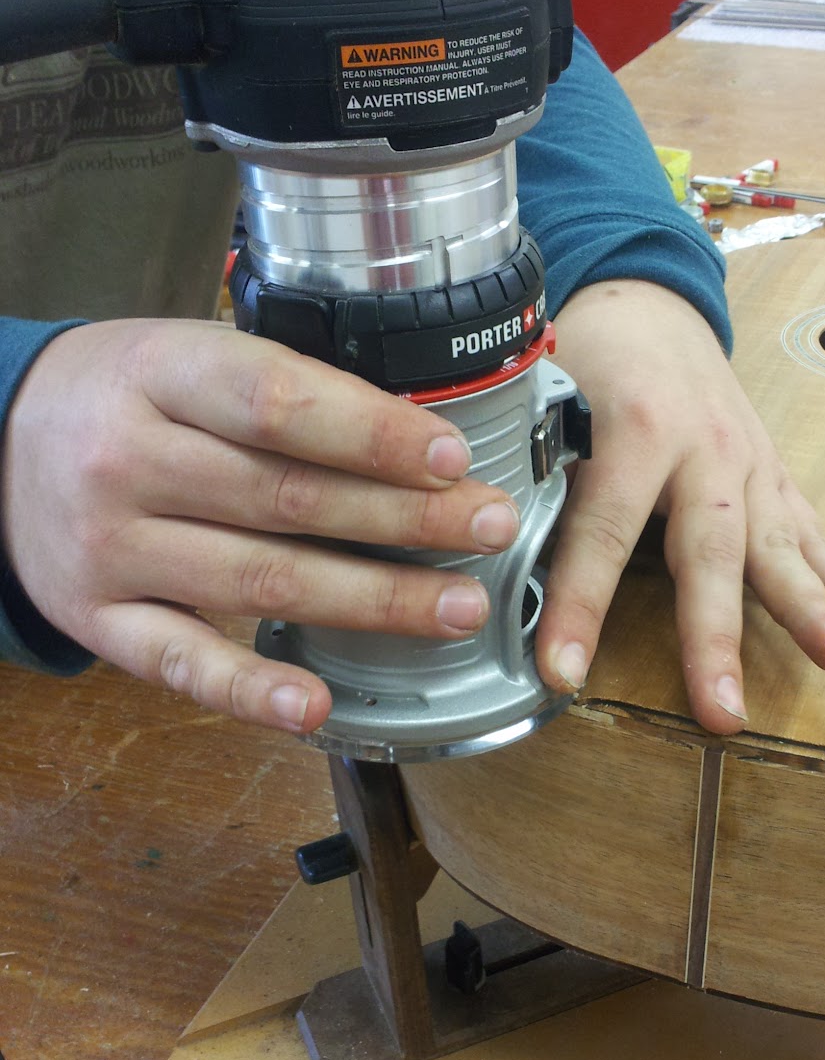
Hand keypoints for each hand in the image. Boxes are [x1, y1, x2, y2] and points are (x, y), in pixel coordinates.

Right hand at [2, 318, 520, 732]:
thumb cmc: (124, 397)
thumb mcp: (187, 355)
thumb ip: (284, 392)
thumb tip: (419, 442)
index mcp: (159, 375)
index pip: (279, 403)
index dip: (373, 433)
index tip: (453, 456)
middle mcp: (128, 461)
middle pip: (287, 499)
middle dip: (406, 520)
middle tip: (490, 528)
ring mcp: (110, 548)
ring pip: (259, 582)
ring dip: (371, 600)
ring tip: (457, 608)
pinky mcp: (100, 620)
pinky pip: (184, 664)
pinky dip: (253, 691)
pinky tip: (319, 703)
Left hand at [536, 280, 824, 734]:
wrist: (650, 305)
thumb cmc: (589, 359)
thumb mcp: (544, 403)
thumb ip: (537, 478)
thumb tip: (498, 564)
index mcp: (633, 427)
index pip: (602, 529)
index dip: (580, 605)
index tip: (562, 672)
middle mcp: (702, 448)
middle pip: (711, 552)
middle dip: (717, 638)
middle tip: (725, 711)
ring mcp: (748, 463)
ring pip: (780, 543)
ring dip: (813, 607)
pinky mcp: (773, 475)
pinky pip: (810, 532)